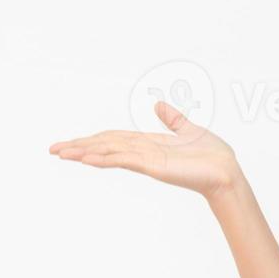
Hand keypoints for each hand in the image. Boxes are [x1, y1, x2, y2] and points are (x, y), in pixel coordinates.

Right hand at [49, 101, 242, 200]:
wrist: (226, 171)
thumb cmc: (211, 155)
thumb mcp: (188, 129)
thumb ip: (172, 118)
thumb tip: (159, 105)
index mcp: (147, 144)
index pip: (112, 139)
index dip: (90, 139)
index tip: (70, 144)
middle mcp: (142, 152)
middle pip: (104, 146)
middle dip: (78, 147)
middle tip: (52, 150)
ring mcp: (146, 160)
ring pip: (109, 153)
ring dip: (85, 152)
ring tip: (61, 153)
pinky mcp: (153, 166)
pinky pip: (125, 159)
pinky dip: (106, 157)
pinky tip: (88, 157)